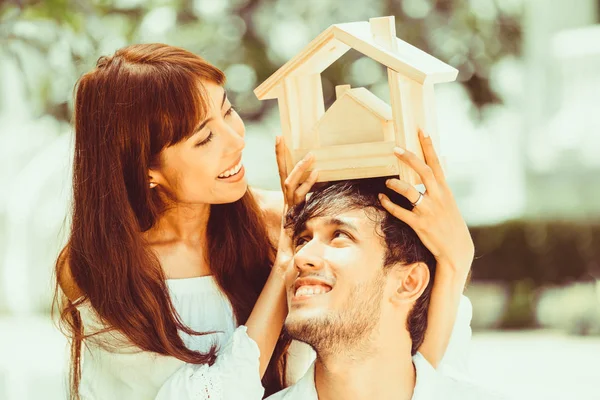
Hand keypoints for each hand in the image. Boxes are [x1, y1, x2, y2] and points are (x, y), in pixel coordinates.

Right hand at [273, 136, 318, 270]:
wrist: (286, 268)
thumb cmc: (296, 253)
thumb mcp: (307, 230)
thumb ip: (312, 219)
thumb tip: (326, 212)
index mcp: (290, 203)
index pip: (286, 178)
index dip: (283, 160)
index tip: (282, 143)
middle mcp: (287, 204)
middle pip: (282, 174)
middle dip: (281, 155)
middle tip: (281, 137)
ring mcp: (288, 209)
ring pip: (290, 183)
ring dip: (300, 167)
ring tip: (312, 155)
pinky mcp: (291, 216)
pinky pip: (297, 196)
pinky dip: (307, 183)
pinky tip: (317, 173)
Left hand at [379, 130, 473, 277]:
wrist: (457, 251)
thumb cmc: (451, 225)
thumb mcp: (449, 204)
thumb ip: (440, 188)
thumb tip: (436, 170)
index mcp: (445, 191)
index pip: (436, 164)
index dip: (429, 147)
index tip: (422, 130)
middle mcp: (438, 198)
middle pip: (423, 172)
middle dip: (409, 158)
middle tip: (396, 148)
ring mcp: (429, 211)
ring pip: (409, 191)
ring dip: (395, 184)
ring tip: (387, 182)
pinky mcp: (419, 224)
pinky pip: (400, 211)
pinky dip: (388, 204)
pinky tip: (382, 198)